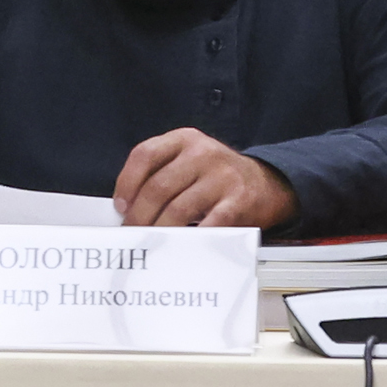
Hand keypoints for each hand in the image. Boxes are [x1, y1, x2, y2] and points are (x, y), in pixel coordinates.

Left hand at [111, 129, 296, 229]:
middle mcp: (203, 153)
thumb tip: (128, 207)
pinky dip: (191, 239)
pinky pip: (208, 225)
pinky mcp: (238, 201)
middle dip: (139, 215)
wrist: (267, 183)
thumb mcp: (190, 159)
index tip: (120, 206)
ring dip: (159, 231)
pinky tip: (181, 246)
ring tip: (152, 242)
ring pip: (177, 209)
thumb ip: (162, 172)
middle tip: (132, 233)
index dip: (126, 182)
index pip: (145, 154)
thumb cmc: (218, 176)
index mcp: (184, 139)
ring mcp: (222, 177)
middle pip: (158, 187)